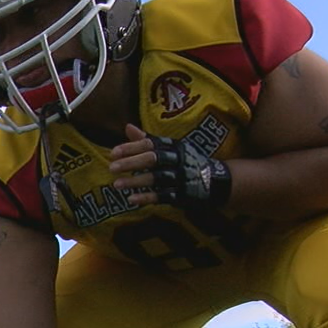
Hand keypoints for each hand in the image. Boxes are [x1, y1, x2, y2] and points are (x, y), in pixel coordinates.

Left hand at [109, 124, 231, 210]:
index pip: (151, 144)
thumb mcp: (170, 147)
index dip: (132, 148)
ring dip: (135, 181)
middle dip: (131, 163)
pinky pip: (163, 196)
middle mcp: (178, 160)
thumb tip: (127, 127)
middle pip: (153, 159)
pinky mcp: (183, 194)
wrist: (216, 180)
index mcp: (174, 146)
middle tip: (111, 167)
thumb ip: (147, 139)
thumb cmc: (185, 161)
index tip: (113, 153)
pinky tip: (131, 199)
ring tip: (116, 184)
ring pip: (156, 178)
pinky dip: (147, 198)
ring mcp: (181, 178)